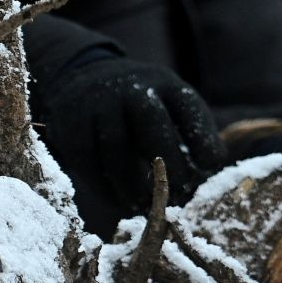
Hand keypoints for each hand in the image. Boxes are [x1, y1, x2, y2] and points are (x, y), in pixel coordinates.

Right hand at [39, 58, 226, 235]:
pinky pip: (87, 161)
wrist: (83, 75)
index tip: (210, 167)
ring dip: (132, 184)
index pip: (189, 108)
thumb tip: (209, 174)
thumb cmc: (139, 105)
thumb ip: (189, 132)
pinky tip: (119, 203)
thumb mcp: (168, 102)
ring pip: (116, 146)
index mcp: (164, 83)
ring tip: (144, 207)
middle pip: (151, 120)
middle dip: (168, 161)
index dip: (203, 140)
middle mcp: (131, 88)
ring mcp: (98, 104)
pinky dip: (104, 188)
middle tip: (178, 192)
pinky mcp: (71, 124)